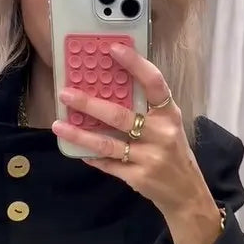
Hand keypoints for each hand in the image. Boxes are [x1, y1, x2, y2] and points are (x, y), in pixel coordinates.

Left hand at [52, 43, 221, 243]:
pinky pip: (108, 164)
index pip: (154, 83)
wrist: (186, 193)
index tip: (112, 49)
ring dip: (80, 133)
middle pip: (120, 115)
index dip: (135, 64)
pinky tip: (76, 149)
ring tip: (57, 125)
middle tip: (65, 94)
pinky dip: (91, 156)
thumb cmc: (173, 153)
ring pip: (107, 143)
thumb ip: (146, 109)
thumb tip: (109, 88)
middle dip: (89, 103)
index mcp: (169, 115)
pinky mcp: (138, 177)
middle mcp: (161, 134)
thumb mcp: (168, 127)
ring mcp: (149, 157)